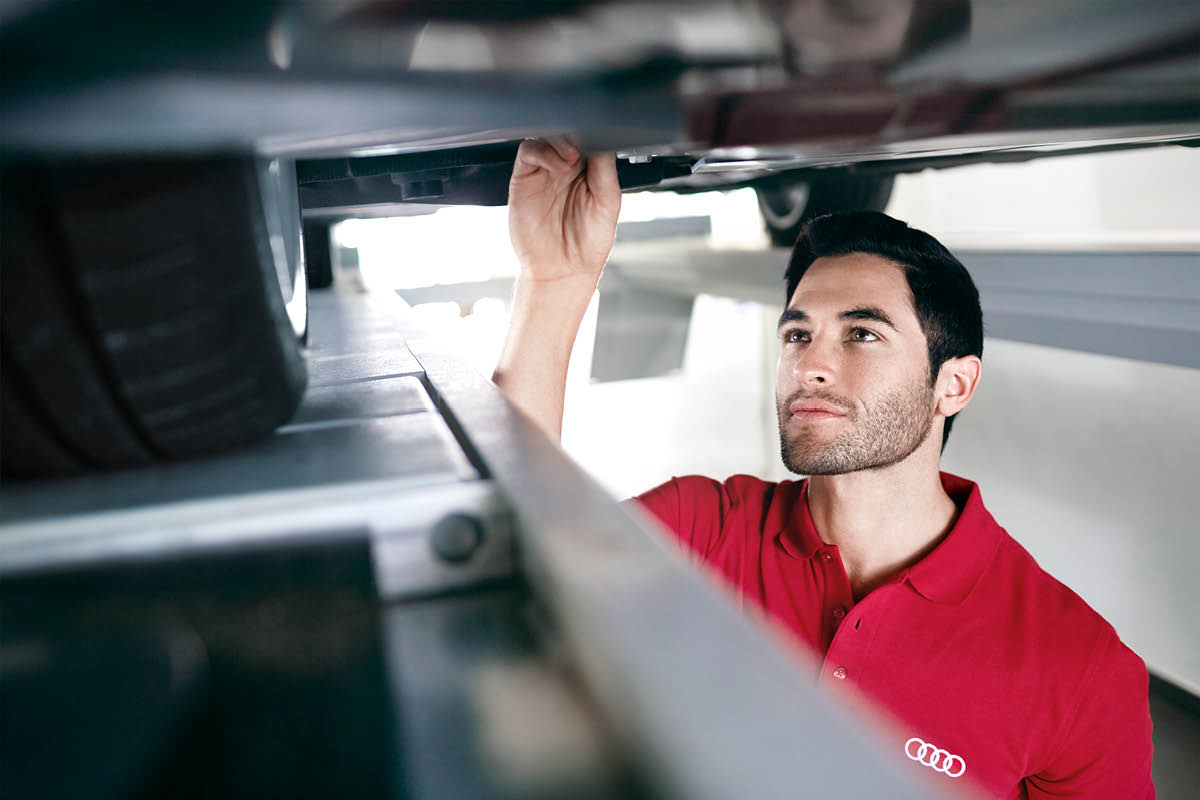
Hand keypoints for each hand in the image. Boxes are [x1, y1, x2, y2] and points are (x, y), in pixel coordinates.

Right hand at [508, 136, 620, 283]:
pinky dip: (544, 152)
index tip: (601, 134)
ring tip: (573, 157)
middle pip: (567, 131)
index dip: (595, 132)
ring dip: (561, 140)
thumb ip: (605, 170)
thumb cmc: (588, 243)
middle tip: (585, 143)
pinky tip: (559, 166)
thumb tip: (603, 140)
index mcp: (590, 169)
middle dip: (576, 132)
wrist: (561, 270)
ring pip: (547, 136)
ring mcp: (545, 171)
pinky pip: (529, 152)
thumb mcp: (608, 203)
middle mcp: (567, 166)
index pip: (591, 136)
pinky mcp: (524, 178)